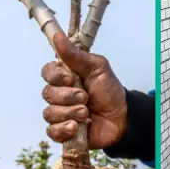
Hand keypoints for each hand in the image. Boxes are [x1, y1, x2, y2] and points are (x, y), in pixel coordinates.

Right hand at [41, 32, 127, 149]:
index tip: (71, 78)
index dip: (56, 76)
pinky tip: (76, 127)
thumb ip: (75, 55)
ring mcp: (60, 113)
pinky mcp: (62, 132)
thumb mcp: (97, 68)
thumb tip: (57, 37)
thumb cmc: (109, 91)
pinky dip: (64, 129)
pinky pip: (52, 131)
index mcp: (65, 77)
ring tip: (86, 113)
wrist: (122, 117)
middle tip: (86, 97)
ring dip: (69, 112)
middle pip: (47, 93)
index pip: (47, 73)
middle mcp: (59, 95)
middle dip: (67, 96)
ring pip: (50, 113)